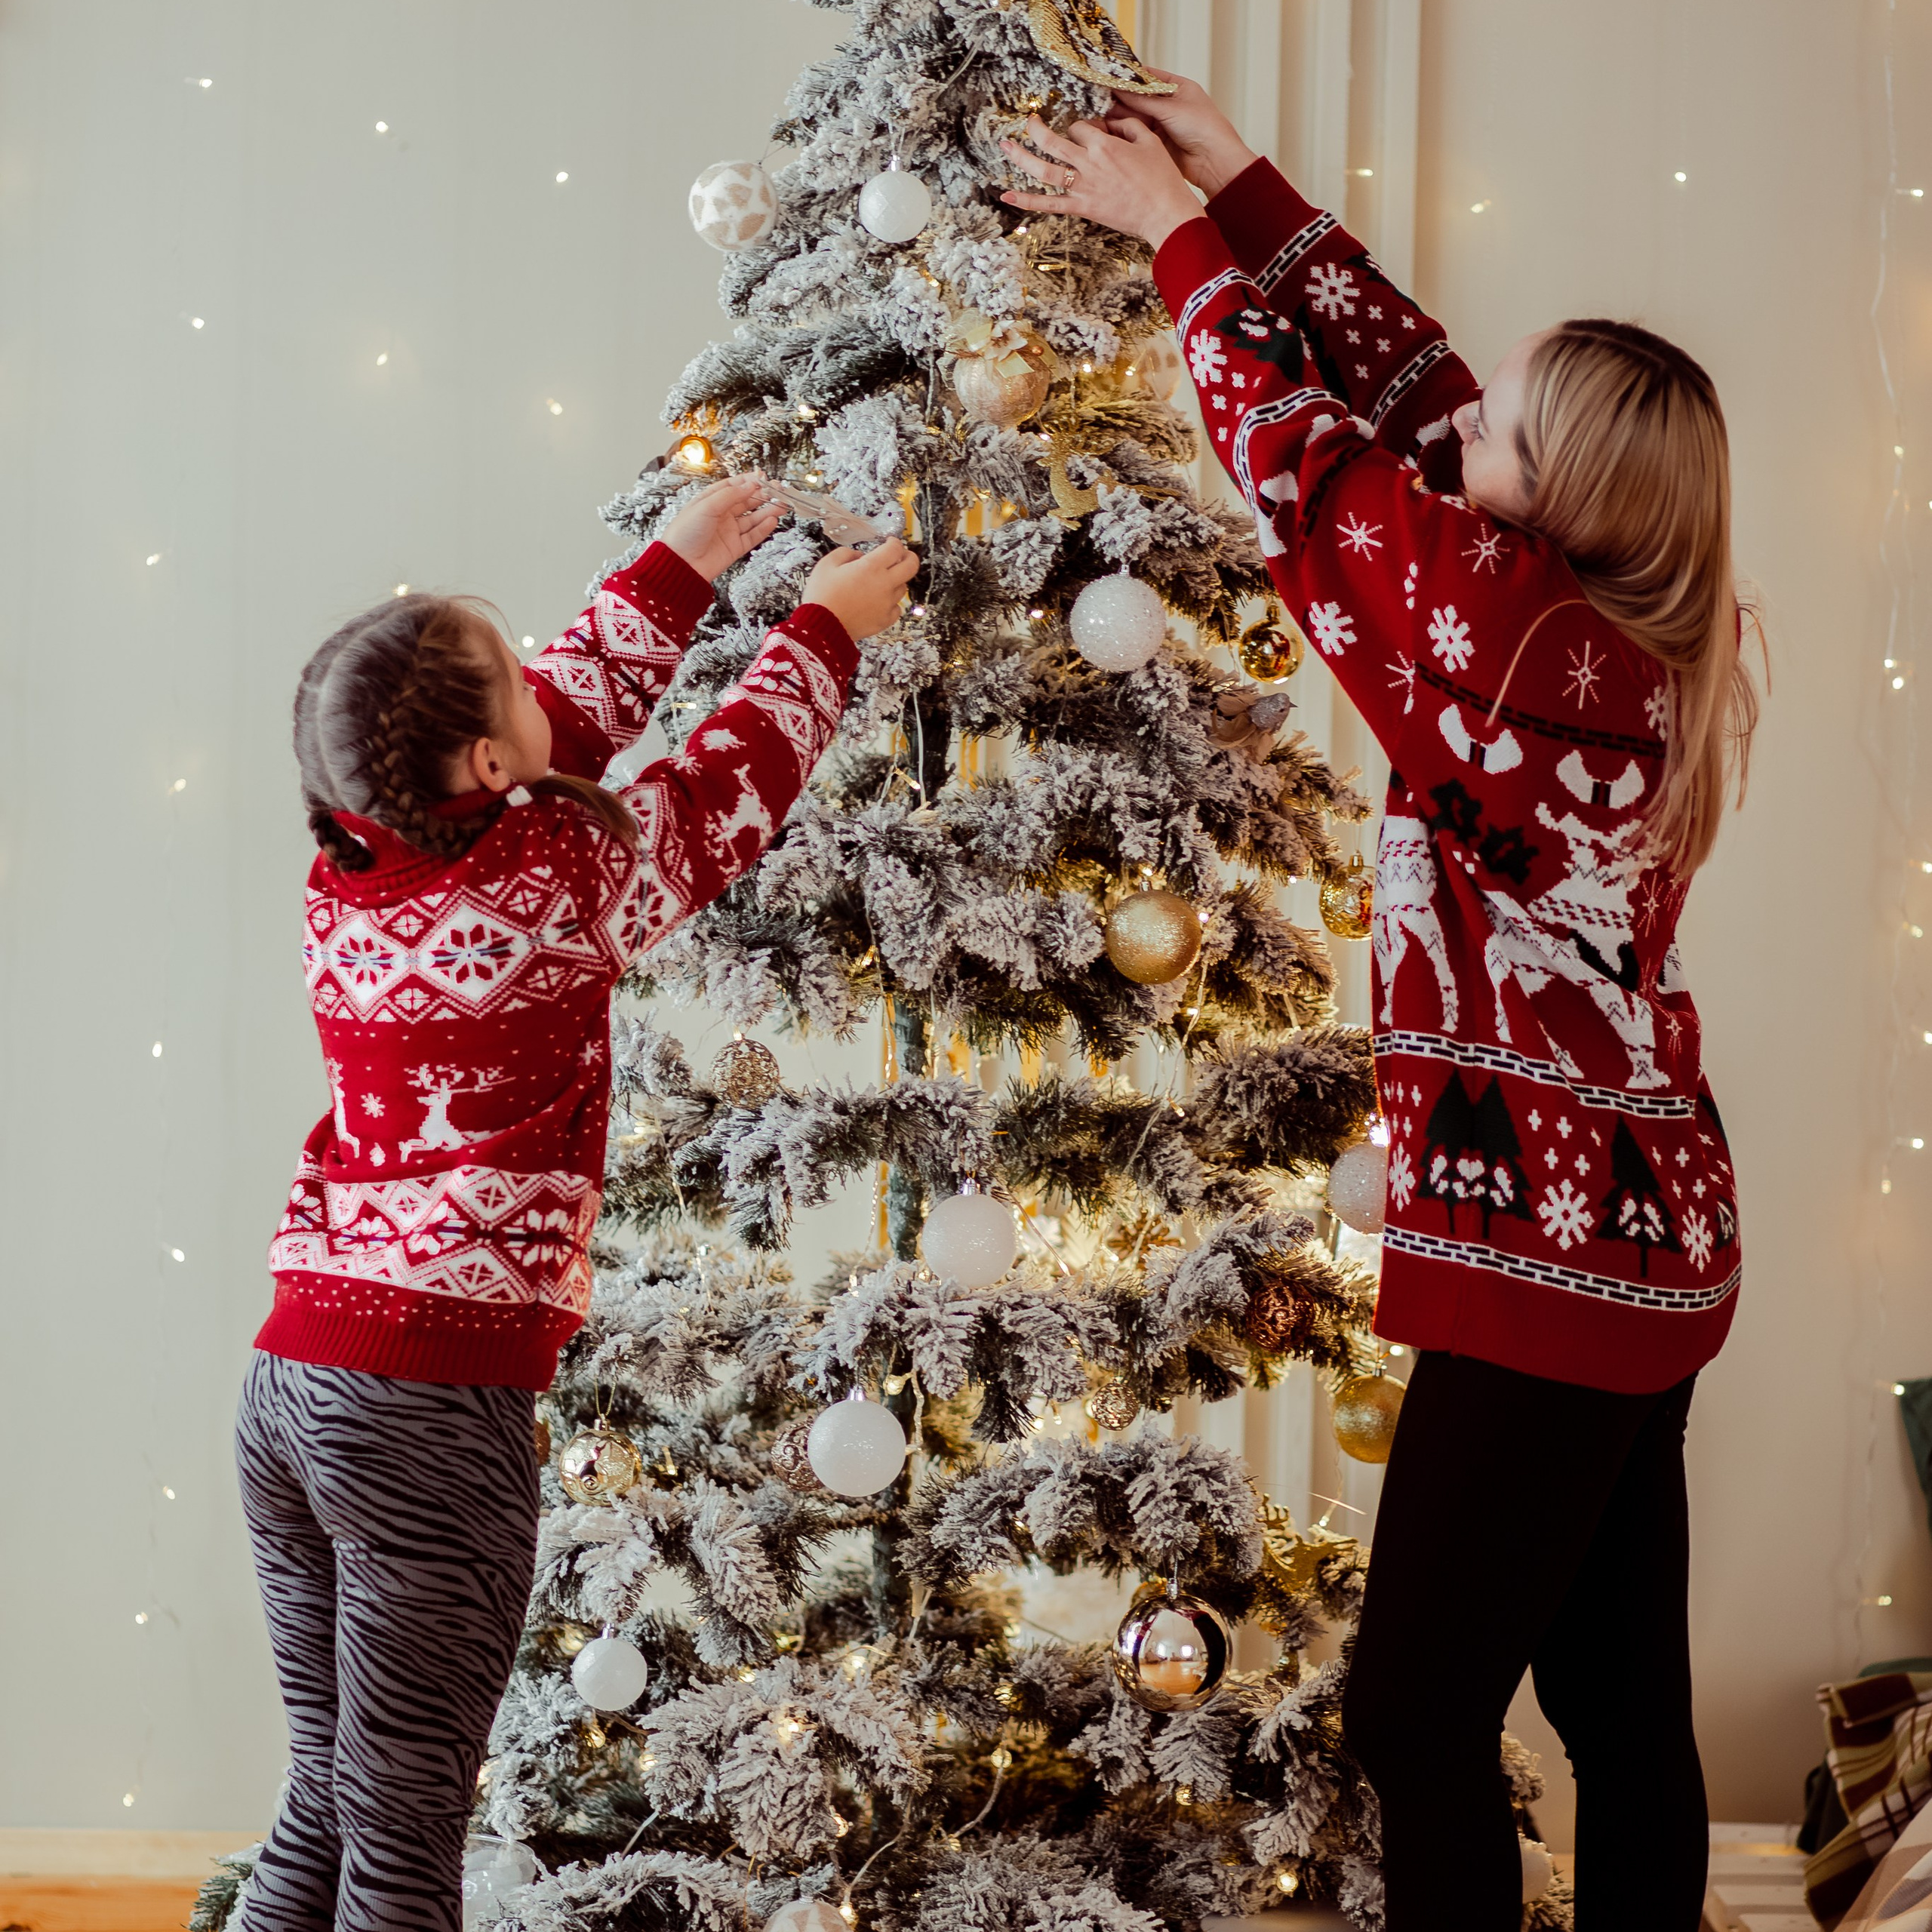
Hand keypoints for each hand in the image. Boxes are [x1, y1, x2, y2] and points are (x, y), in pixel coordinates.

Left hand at [661, 474, 782, 581]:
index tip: (763, 477)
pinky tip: (772, 520)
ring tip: (782, 505)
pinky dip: (764, 528)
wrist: (681, 564)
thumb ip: (731, 495)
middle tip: (778, 491)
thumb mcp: (706, 506)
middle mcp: (721, 515)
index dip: (749, 481)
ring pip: (753, 518)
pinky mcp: (735, 547)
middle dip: (763, 495)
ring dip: (768, 511)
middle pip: (746, 501)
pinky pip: (753, 536)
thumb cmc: (684, 534)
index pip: (733, 486)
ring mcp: (729, 531)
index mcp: (710, 501)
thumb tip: (750, 485)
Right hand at [801, 539, 919, 641]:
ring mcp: (887, 604)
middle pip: (911, 566)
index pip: (895, 549)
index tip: (890, 542)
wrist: (821, 628)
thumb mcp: (827, 564)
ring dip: (896, 581)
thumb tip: (858, 556)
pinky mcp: (885, 620)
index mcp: (871, 567)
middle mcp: (884, 584)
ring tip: (882, 581)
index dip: (895, 542)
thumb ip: (846, 553)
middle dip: (909, 557)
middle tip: (902, 556)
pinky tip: (880, 601)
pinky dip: (891, 603)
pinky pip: (897, 608)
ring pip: (903, 587)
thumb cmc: (822, 596)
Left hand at [999, 115, 1202, 249]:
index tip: (1088, 133)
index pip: (1080, 127)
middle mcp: (1088, 164)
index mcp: (1104, 145)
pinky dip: (1027, 200)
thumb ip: (1128, 126)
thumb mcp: (1149, 141)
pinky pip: (1049, 205)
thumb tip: (1112, 121)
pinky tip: (1007, 196)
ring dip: (1021, 158)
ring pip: (1044, 170)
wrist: (1164, 213)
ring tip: (1006, 147)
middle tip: (1028, 122)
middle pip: (1052, 142)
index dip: (1081, 127)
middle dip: (1036, 129)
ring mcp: (1082, 188)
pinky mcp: (1082, 208)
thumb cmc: (1162, 179)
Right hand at [1105, 71, 1258, 199]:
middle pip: (1139, 97)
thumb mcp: (1171, 108)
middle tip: (1099, 94)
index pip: (1148, 77)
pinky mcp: (1157, 142)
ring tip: (1100, 110)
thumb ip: (1143, 100)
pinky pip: (1137, 132)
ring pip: (1136, 115)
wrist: (1214, 161)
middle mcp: (1169, 104)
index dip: (1128, 77)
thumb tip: (1120, 89)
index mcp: (1178, 88)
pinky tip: (1110, 127)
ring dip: (1119, 114)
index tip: (1109, 75)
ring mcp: (1162, 123)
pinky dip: (1124, 130)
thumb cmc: (1204, 128)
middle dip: (1120, 96)